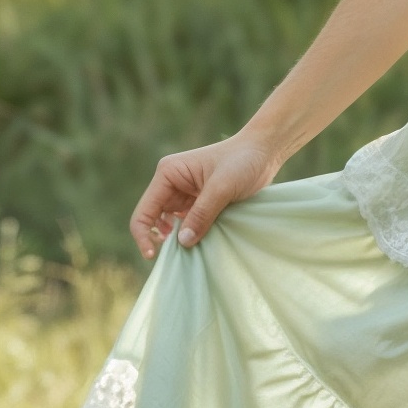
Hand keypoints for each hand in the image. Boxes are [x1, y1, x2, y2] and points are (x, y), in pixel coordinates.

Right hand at [129, 134, 281, 259]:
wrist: (264, 152)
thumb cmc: (242, 161)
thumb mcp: (222, 188)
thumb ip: (202, 214)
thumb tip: (182, 242)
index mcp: (168, 174)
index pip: (145, 211)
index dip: (144, 235)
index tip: (154, 256)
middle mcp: (171, 183)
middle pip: (155, 219)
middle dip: (164, 239)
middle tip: (181, 256)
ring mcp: (184, 193)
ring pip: (172, 224)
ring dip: (179, 238)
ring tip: (194, 249)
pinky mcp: (198, 201)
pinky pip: (188, 223)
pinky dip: (192, 234)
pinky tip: (203, 242)